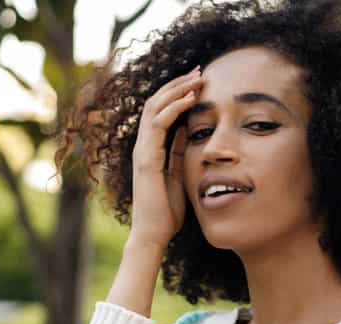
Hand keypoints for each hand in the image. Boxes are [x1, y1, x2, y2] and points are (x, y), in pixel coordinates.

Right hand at [130, 65, 203, 248]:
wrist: (153, 235)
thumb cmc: (166, 212)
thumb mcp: (177, 175)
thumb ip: (178, 153)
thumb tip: (185, 132)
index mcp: (150, 150)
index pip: (160, 112)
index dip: (177, 94)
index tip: (198, 83)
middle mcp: (142, 146)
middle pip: (155, 103)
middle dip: (177, 84)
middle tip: (198, 71)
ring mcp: (142, 151)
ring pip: (154, 107)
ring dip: (177, 90)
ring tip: (197, 78)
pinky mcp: (146, 159)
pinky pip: (158, 124)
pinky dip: (174, 108)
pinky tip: (191, 99)